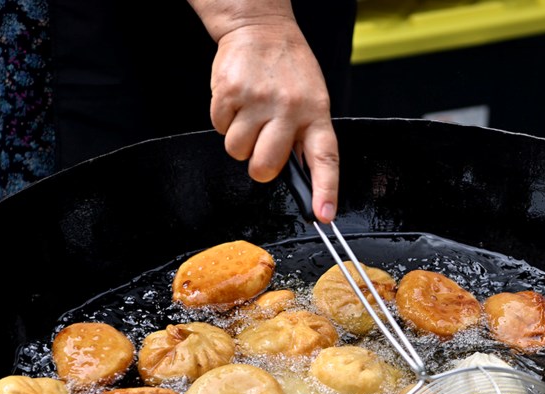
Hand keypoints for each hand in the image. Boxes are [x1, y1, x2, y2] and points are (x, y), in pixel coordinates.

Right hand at [189, 3, 338, 221]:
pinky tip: (237, 100)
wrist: (260, 26)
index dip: (324, 190)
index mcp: (315, 113)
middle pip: (265, 167)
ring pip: (237, 151)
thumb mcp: (311, 100)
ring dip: (239, 139)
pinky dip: (223, 120)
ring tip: (250, 113)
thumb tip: (301, 180)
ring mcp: (258, 100)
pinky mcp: (230, 92)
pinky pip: (219, 129)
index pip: (325, 158)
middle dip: (258, 165)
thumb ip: (306, 137)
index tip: (324, 216)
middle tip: (261, 144)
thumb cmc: (288, 69)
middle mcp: (290, 108)